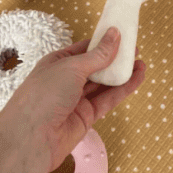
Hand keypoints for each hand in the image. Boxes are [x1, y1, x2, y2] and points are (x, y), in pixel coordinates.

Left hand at [2, 27, 144, 171]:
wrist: (31, 138)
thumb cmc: (43, 96)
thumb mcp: (71, 68)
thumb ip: (98, 55)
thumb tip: (114, 34)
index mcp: (57, 63)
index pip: (84, 49)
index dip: (102, 42)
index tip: (122, 35)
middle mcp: (66, 80)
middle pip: (96, 66)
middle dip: (115, 59)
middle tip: (135, 50)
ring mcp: (77, 99)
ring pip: (105, 83)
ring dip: (122, 74)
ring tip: (141, 63)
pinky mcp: (88, 115)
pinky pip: (109, 99)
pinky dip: (124, 89)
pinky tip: (137, 78)